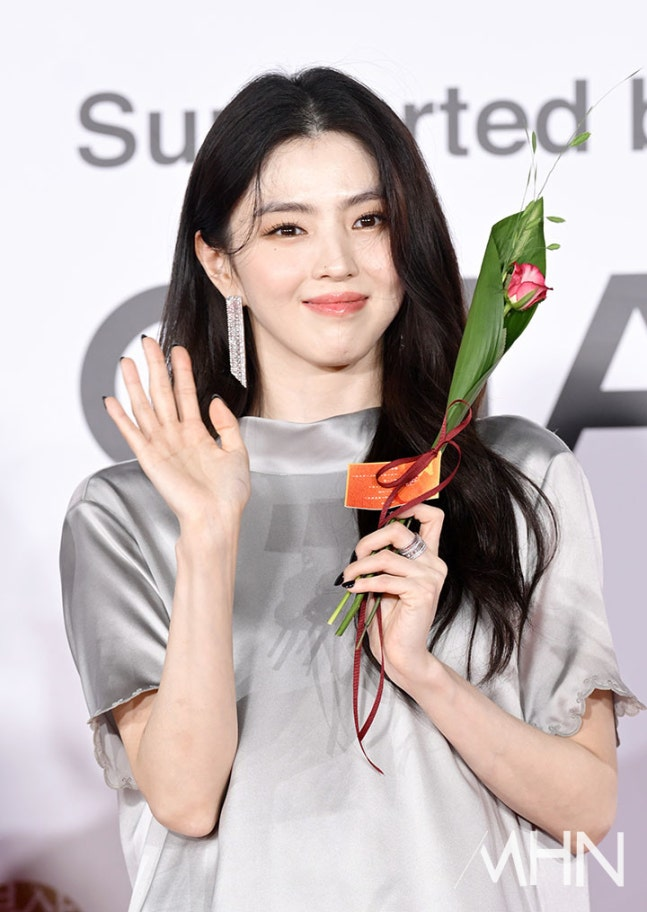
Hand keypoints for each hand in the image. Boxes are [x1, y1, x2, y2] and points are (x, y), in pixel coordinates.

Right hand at [104, 337, 249, 528]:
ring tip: (127, 361)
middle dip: (156, 367)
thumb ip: (227, 424)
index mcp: (198, 435)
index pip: (187, 394)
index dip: (183, 371)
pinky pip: (132, 433)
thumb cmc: (228, 495)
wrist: (217, 518)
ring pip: (145, 407)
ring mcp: (162, 446)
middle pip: (163, 393)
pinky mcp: (150, 459)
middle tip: (149, 343)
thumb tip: (215, 400)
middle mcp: (177, 437)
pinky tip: (110, 400)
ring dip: (134, 384)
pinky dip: (120, 417)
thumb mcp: (238, 452)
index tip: (179, 350)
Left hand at [341, 505, 445, 691]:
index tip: (387, 516)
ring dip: (359, 566)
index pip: (433, 517)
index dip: (411, 507)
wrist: (400, 652)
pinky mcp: (422, 593)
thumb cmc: (391, 617)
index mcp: (428, 556)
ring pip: (386, 557)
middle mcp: (434, 563)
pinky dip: (363, 582)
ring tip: (348, 577)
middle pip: (401, 531)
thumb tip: (363, 543)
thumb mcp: (386, 579)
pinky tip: (353, 588)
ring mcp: (430, 577)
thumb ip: (384, 558)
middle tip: (355, 556)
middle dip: (370, 539)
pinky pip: (384, 578)